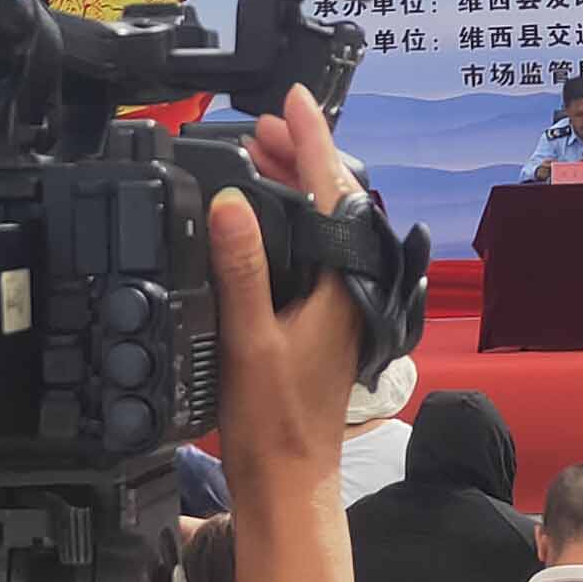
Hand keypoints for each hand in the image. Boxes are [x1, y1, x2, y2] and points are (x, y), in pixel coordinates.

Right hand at [209, 87, 365, 486]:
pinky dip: (290, 222)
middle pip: (333, 201)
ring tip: (257, 158)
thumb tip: (232, 205)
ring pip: (324, 225)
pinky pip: (313, 250)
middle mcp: (350, 288)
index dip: (312, 140)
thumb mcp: (248, 339)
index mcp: (345, 285)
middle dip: (299, 157)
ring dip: (294, 188)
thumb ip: (241, 270)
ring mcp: (339, 303)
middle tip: (259, 128)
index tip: (293, 102)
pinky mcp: (323, 318)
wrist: (287, 480)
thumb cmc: (274, 423)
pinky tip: (262, 219)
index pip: (333, 190)